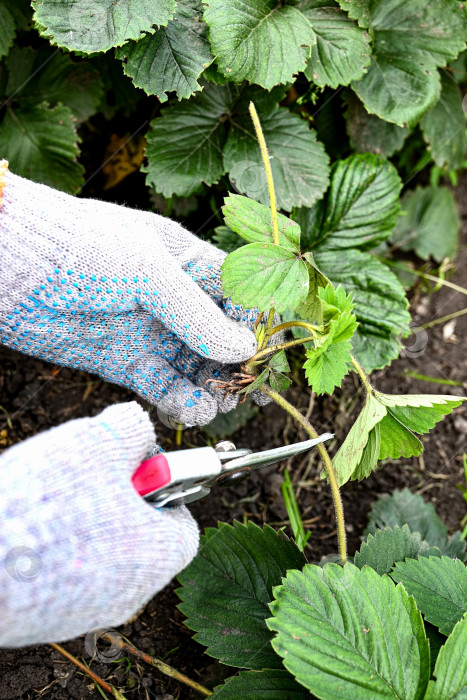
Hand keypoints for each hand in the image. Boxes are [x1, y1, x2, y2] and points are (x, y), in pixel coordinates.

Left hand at [0, 162, 256, 424]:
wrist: (13, 268)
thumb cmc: (82, 249)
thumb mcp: (148, 270)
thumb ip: (197, 312)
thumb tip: (243, 349)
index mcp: (185, 261)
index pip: (236, 294)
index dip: (253, 322)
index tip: (264, 350)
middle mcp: (172, 299)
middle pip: (220, 337)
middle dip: (236, 364)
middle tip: (245, 389)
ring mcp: (149, 331)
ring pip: (195, 367)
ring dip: (211, 387)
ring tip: (216, 402)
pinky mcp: (126, 362)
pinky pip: (164, 386)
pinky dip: (181, 400)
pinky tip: (191, 408)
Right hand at [0, 402, 198, 645]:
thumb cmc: (44, 506)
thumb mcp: (97, 442)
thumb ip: (130, 429)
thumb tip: (138, 427)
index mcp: (158, 553)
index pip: (182, 521)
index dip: (163, 487)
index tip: (138, 469)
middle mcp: (132, 593)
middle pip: (140, 538)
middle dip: (117, 502)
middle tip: (86, 479)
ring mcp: (91, 613)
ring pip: (101, 557)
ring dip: (84, 526)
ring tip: (50, 503)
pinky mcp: (53, 621)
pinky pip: (68, 577)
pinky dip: (57, 552)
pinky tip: (32, 530)